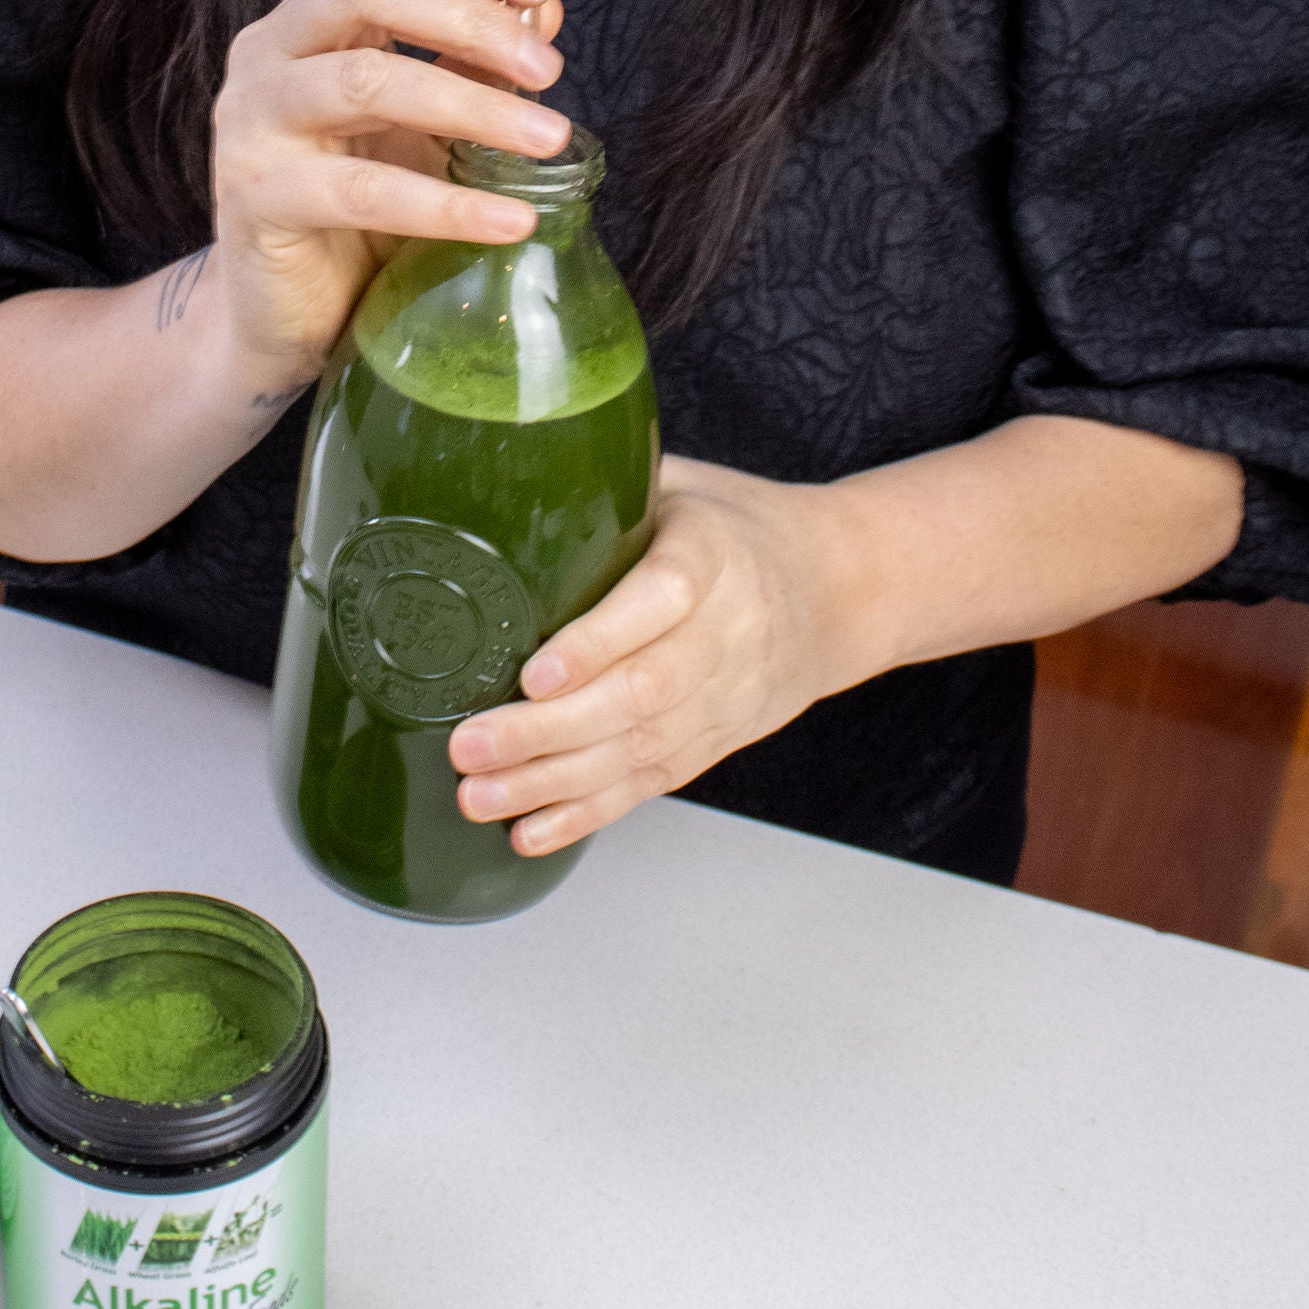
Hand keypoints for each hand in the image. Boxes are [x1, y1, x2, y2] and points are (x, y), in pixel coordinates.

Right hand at [206, 0, 566, 396]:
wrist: (281, 312)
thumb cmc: (355, 206)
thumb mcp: (424, 122)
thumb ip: (472, 64)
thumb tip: (539, 17)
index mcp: (316, 13)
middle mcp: (272, 48)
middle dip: (471, 20)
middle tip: (546, 72)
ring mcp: (253, 118)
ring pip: (366, 80)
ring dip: (471, 105)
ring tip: (546, 141)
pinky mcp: (258, 195)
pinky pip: (359, 190)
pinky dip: (447, 204)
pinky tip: (509, 221)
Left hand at [447, 456, 857, 856]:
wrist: (839, 589)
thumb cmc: (736, 526)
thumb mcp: (684, 483)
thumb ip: (609, 488)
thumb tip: (497, 476)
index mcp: (714, 552)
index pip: (661, 600)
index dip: (599, 642)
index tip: (536, 672)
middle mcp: (726, 632)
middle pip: (641, 692)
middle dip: (548, 730)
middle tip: (469, 745)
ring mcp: (725, 697)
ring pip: (640, 748)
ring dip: (553, 782)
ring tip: (477, 796)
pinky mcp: (716, 741)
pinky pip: (652, 782)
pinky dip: (589, 813)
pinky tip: (530, 832)